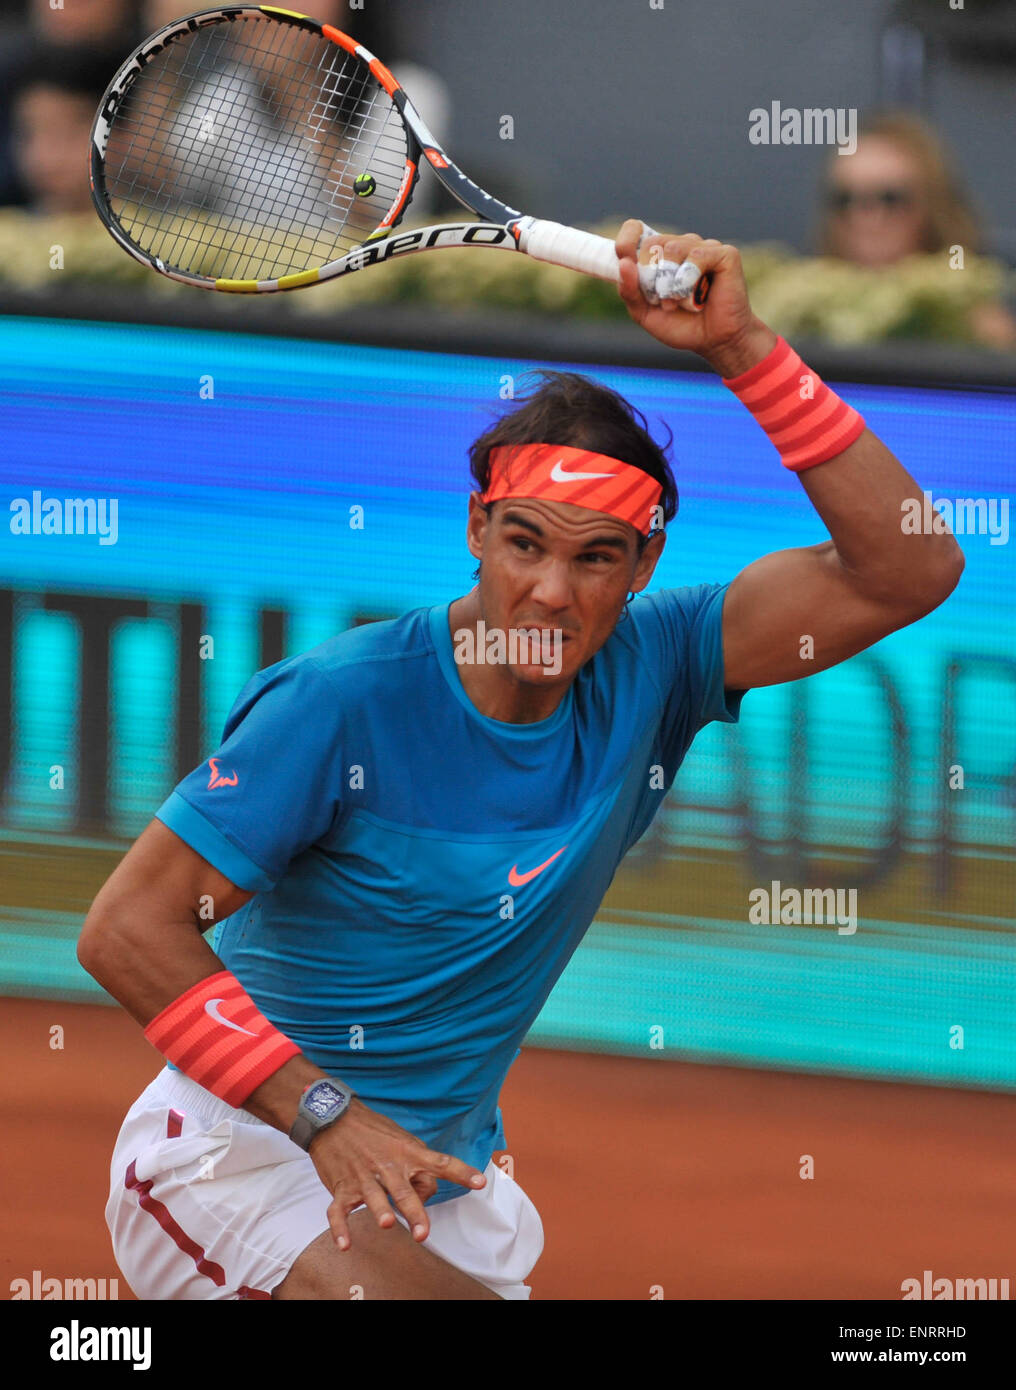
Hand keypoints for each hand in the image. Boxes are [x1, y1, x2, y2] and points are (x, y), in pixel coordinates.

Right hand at [308, 1096, 486, 1249]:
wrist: (333, 1117)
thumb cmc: (373, 1130)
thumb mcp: (402, 1139)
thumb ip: (418, 1164)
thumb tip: (427, 1191)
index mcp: (407, 1153)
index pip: (440, 1162)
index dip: (460, 1172)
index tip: (479, 1182)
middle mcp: (388, 1165)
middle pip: (404, 1191)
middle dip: (414, 1211)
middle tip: (423, 1233)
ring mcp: (363, 1177)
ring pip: (373, 1196)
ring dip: (380, 1210)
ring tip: (387, 1224)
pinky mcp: (341, 1187)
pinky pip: (338, 1210)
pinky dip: (340, 1228)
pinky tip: (345, 1244)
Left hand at [615, 220, 776, 375]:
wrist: (714, 342)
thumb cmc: (681, 325)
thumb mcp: (644, 313)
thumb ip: (629, 290)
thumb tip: (623, 263)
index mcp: (660, 255)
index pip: (636, 230)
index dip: (626, 241)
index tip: (624, 261)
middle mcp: (682, 245)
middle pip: (652, 243)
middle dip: (650, 277)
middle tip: (661, 300)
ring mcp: (704, 247)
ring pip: (673, 248)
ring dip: (670, 283)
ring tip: (678, 303)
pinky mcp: (725, 254)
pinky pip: (697, 256)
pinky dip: (690, 280)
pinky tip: (698, 297)